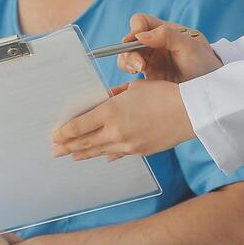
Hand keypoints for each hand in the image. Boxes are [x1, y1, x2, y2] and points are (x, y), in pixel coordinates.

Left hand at [51, 80, 194, 161]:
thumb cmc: (162, 93)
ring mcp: (127, 144)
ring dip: (83, 154)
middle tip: (54, 151)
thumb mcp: (133, 89)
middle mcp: (115, 131)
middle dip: (67, 147)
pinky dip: (106, 154)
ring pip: (99, 151)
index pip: (79, 126)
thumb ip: (114, 98)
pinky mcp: (139, 151)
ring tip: (71, 156)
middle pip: (85, 142)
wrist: (189, 112)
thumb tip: (102, 103)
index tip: (54, 135)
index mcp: (111, 111)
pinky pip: (117, 154)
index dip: (64, 132)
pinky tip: (100, 156)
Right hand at [116, 15, 222, 82]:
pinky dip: (128, 80)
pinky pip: (133, 78)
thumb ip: (166, 36)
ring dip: (127, 63)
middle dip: (129, 51)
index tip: (137, 39)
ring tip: (138, 71)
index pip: (141, 22)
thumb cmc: (205, 64)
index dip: (136, 29)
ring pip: (128, 59)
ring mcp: (152, 63)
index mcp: (164, 32)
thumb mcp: (190, 46)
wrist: (212, 91)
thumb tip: (140, 35)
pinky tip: (133, 85)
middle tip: (139, 65)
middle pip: (130, 42)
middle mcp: (155, 46)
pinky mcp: (151, 80)